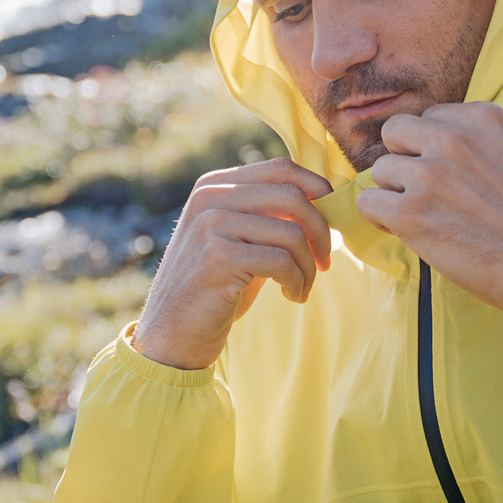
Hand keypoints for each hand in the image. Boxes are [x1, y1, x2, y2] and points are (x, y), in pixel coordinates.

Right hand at [133, 158, 333, 369]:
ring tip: (301, 288)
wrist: (172, 333)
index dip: (317, 190)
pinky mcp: (219, 258)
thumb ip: (268, 215)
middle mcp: (210, 198)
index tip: (331, 222)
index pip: (281, 169)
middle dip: (320, 232)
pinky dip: (298, 282)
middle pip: (292, 196)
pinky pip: (282, 262)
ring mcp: (211, 226)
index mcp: (214, 185)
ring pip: (291, 233)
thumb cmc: (215, 288)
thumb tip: (325, 198)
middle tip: (324, 261)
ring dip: (309, 267)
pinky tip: (292, 296)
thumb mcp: (238, 240)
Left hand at [355, 102, 502, 319]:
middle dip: (406, 160)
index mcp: (482, 117)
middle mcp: (452, 137)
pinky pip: (368, 202)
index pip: (430, 118)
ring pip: (381, 170)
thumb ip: (483, 138)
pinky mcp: (411, 212)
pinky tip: (409, 231)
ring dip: (396, 193)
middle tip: (428, 192)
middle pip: (396, 133)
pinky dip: (382, 219)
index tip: (451, 175)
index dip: (433, 148)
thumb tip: (447, 136)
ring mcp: (429, 173)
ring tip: (427, 217)